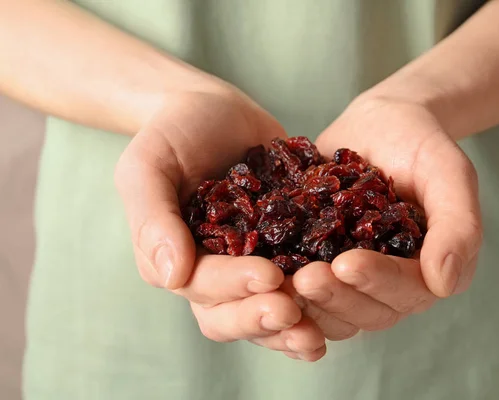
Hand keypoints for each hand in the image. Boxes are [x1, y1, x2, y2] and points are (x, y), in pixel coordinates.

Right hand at [115, 90, 324, 360]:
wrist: (216, 111)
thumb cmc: (173, 134)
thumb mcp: (148, 166)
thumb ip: (152, 218)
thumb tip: (172, 277)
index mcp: (180, 260)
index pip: (203, 287)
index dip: (234, 287)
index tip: (269, 275)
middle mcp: (218, 272)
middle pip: (235, 315)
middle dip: (262, 318)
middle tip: (293, 311)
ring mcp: (255, 264)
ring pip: (269, 311)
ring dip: (293, 326)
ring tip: (318, 332)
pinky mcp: (289, 248)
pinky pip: (304, 282)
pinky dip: (322, 299)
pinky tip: (347, 298)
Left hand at [292, 96, 482, 339]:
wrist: (380, 124)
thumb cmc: (420, 142)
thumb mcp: (448, 173)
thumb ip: (458, 225)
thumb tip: (445, 283)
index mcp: (430, 269)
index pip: (409, 291)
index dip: (378, 282)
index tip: (348, 263)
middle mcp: (393, 284)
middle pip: (368, 312)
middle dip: (336, 297)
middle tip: (304, 278)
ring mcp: (355, 279)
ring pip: (334, 312)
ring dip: (308, 303)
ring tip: (278, 281)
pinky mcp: (322, 265)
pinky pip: (305, 291)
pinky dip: (284, 291)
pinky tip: (261, 276)